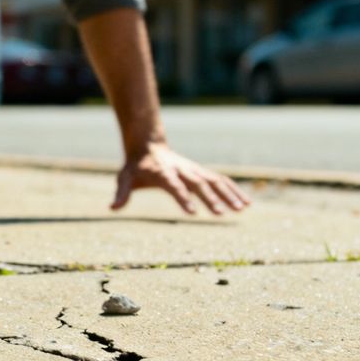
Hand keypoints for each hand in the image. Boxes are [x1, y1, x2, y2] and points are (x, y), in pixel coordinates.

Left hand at [112, 142, 250, 215]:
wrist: (148, 146)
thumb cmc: (135, 167)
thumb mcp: (124, 178)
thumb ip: (121, 193)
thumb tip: (112, 208)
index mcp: (163, 174)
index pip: (174, 187)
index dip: (183, 199)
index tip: (192, 212)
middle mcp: (182, 171)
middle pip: (199, 185)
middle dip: (211, 199)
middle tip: (222, 214)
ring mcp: (195, 171)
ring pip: (215, 182)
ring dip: (229, 195)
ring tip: (242, 209)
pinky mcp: (202, 172)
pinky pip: (221, 181)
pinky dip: (234, 190)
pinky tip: (246, 203)